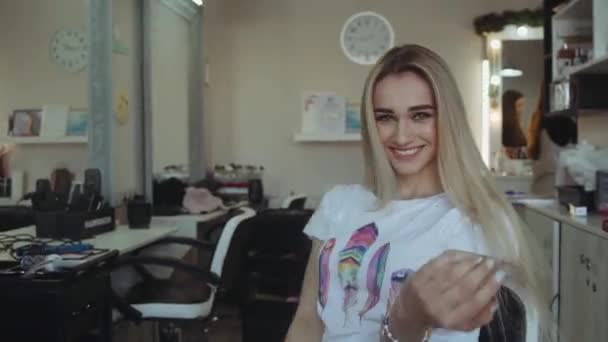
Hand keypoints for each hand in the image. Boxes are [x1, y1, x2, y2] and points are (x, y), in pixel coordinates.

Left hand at [389, 250, 503, 338]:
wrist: (409, 311)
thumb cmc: (441, 316)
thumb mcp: (462, 323)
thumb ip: (480, 315)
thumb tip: (495, 300)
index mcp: (450, 320)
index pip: (474, 303)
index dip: (489, 287)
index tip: (501, 275)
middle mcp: (437, 305)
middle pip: (464, 286)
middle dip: (482, 272)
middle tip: (494, 262)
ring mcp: (426, 289)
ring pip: (452, 273)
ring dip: (470, 262)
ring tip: (483, 258)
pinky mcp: (418, 275)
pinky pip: (439, 262)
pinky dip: (455, 257)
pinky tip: (467, 254)